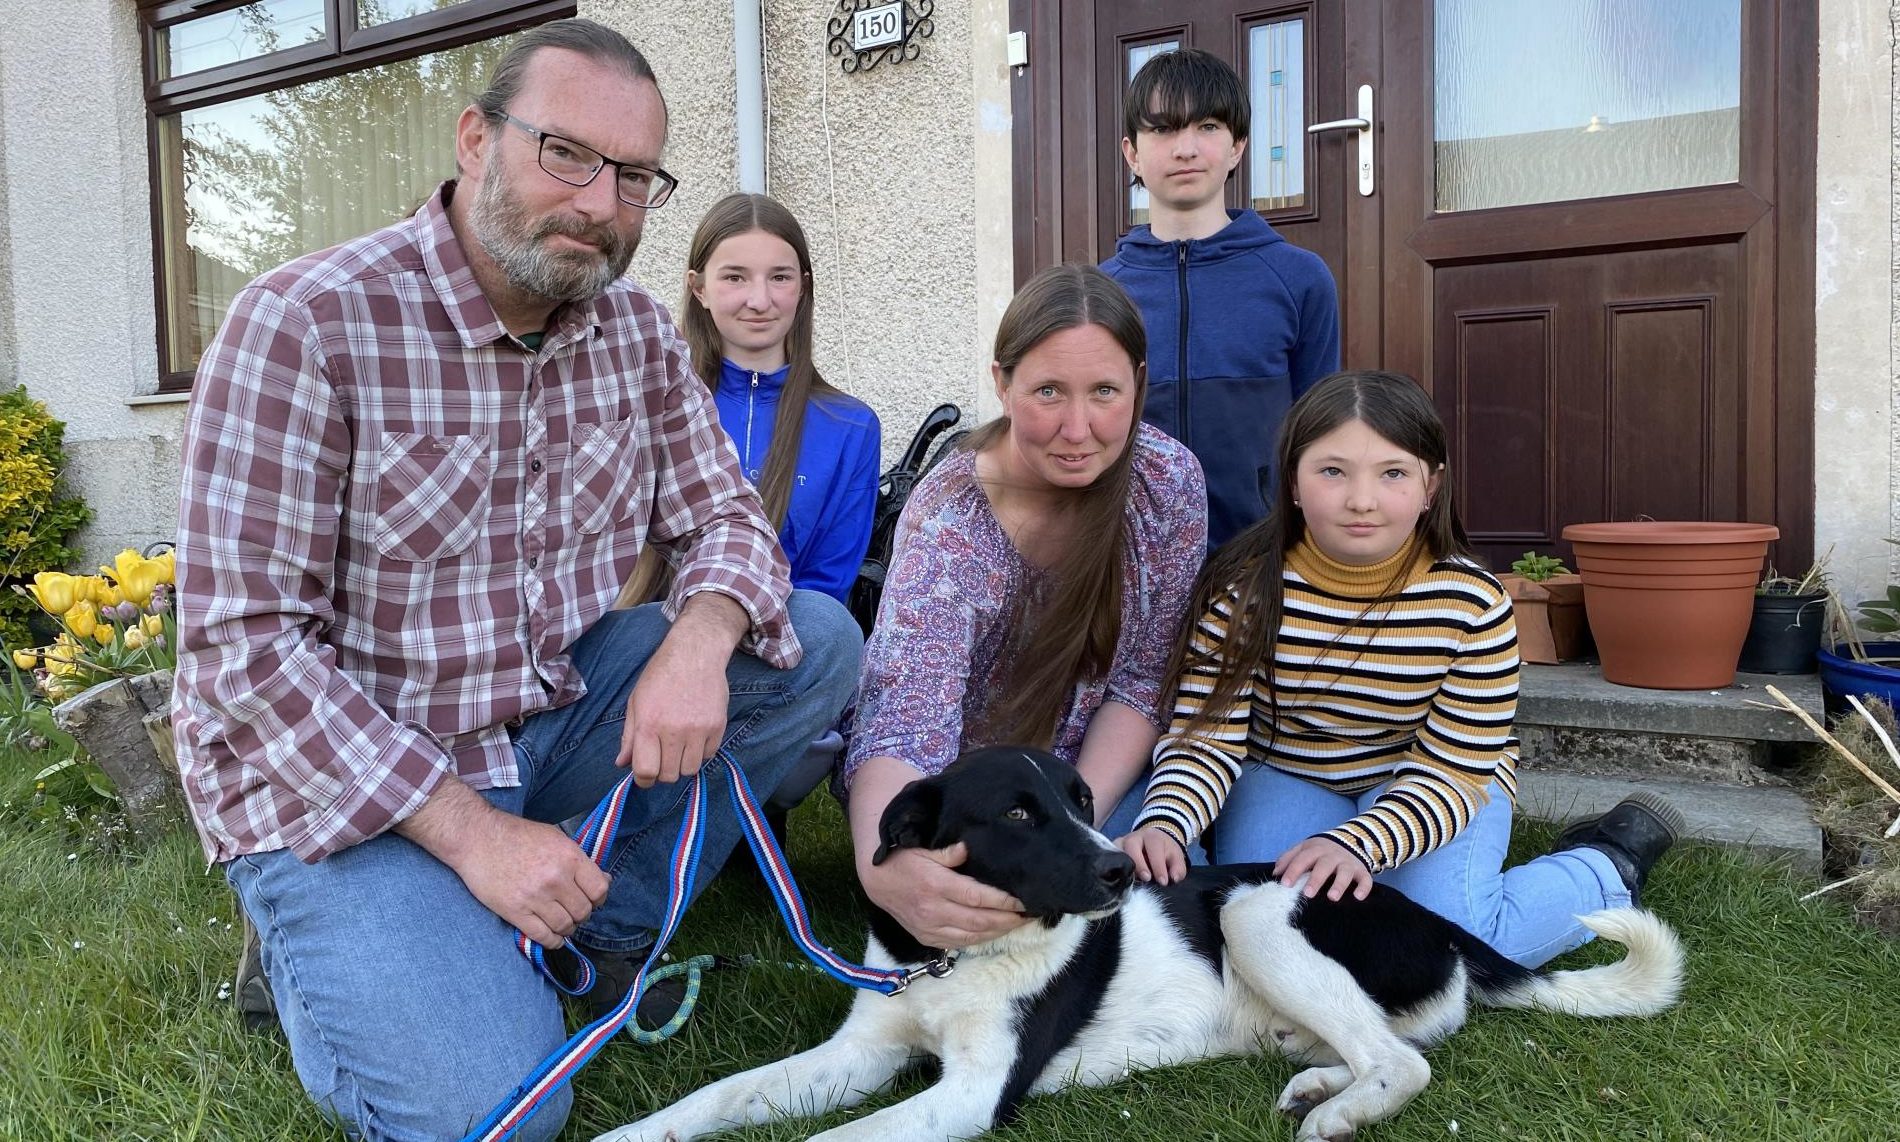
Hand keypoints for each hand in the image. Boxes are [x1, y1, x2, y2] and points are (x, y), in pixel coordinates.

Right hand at [399, 780, 608, 947]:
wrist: (478, 838)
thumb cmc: (517, 835)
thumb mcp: (556, 838)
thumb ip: (580, 860)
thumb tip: (605, 880)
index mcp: (569, 857)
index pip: (599, 890)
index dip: (599, 899)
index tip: (592, 900)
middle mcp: (556, 879)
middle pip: (584, 911)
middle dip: (582, 914)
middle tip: (573, 911)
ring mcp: (535, 897)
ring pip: (565, 926)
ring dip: (567, 928)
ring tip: (562, 923)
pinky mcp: (515, 912)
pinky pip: (543, 936)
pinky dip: (552, 941)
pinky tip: (553, 937)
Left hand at [616, 596, 743, 786]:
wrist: (695, 653)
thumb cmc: (660, 675)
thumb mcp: (636, 702)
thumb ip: (629, 736)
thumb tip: (622, 764)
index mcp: (649, 725)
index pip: (646, 771)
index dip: (643, 779)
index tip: (645, 775)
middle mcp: (674, 731)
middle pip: (669, 775)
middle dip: (663, 771)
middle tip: (662, 757)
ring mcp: (699, 730)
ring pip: (690, 769)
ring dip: (682, 764)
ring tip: (678, 746)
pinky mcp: (717, 726)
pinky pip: (708, 756)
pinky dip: (700, 752)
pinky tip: (694, 736)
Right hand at [858, 843, 1028, 948]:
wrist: (879, 882)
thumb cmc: (905, 860)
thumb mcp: (925, 849)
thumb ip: (949, 852)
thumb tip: (969, 848)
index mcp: (935, 885)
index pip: (976, 897)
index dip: (1002, 901)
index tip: (1022, 901)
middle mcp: (933, 910)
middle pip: (979, 920)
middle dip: (1007, 920)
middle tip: (1028, 915)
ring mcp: (930, 927)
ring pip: (971, 935)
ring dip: (997, 932)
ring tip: (1017, 925)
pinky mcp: (927, 938)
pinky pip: (958, 944)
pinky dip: (979, 940)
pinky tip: (994, 933)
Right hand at [1116, 826, 1188, 884]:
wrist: (1153, 842)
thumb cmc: (1164, 852)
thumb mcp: (1175, 858)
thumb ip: (1178, 868)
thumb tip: (1174, 878)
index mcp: (1152, 836)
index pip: (1154, 848)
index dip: (1158, 865)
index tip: (1163, 881)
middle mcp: (1134, 837)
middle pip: (1132, 846)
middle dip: (1139, 864)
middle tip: (1146, 879)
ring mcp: (1121, 842)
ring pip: (1117, 850)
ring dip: (1124, 865)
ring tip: (1131, 881)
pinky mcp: (1113, 849)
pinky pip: (1109, 855)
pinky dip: (1112, 865)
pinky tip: (1118, 878)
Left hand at [1273, 836, 1373, 901]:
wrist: (1350, 839)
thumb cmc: (1321, 851)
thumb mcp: (1305, 849)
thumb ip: (1289, 858)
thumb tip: (1275, 873)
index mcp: (1315, 849)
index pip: (1303, 858)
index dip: (1293, 870)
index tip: (1285, 884)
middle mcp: (1332, 855)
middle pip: (1324, 865)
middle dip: (1315, 879)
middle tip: (1307, 893)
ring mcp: (1348, 862)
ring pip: (1345, 872)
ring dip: (1339, 884)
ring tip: (1332, 897)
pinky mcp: (1362, 870)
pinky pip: (1366, 879)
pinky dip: (1363, 887)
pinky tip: (1358, 897)